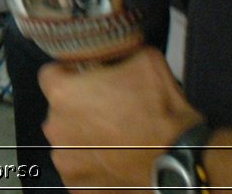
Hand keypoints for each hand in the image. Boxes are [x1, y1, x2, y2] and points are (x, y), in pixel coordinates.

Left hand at [39, 46, 201, 190]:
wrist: (181, 159)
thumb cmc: (160, 108)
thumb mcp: (145, 59)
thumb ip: (119, 53)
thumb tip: (116, 51)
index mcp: (62, 94)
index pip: (50, 75)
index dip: (69, 74)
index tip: (88, 78)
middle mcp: (54, 128)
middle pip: (59, 110)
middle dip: (78, 108)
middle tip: (108, 110)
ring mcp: (65, 162)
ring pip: (68, 141)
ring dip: (83, 138)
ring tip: (113, 139)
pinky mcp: (77, 187)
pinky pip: (79, 169)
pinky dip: (92, 165)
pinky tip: (114, 159)